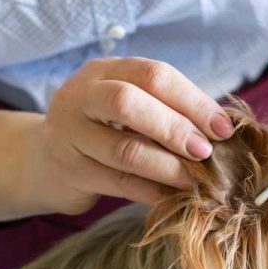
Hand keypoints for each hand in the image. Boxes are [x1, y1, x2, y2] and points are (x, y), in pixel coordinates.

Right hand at [26, 57, 233, 214]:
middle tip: (205, 153)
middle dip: (175, 128)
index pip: (152, 75)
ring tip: (194, 180)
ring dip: (167, 166)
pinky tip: (173, 197)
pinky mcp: (69, 172)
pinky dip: (151, 191)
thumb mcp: (125, 109)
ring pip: (124, 149)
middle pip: (129, 103)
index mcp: (102, 71)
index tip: (223, 128)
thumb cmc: (101, 131)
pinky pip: (119, 183)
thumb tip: (222, 128)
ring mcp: (68, 135)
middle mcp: (80, 96)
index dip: (192, 100)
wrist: (44, 162)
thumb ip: (163, 109)